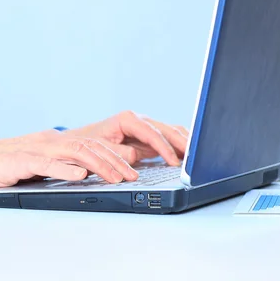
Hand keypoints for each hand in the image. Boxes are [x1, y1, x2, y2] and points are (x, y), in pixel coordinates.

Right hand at [0, 130, 139, 189]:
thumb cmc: (4, 168)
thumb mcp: (39, 168)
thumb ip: (60, 168)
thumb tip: (85, 173)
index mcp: (55, 143)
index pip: (92, 146)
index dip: (115, 157)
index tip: (132, 171)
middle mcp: (50, 142)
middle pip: (90, 146)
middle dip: (115, 162)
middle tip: (133, 177)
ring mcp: (36, 149)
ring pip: (75, 151)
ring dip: (99, 165)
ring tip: (116, 178)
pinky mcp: (20, 160)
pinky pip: (47, 163)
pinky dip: (65, 168)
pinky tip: (80, 175)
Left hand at [65, 111, 188, 165]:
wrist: (82, 141)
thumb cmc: (89, 143)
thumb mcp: (100, 149)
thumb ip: (117, 152)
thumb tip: (136, 155)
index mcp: (127, 119)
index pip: (151, 132)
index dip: (164, 147)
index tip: (174, 161)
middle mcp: (139, 120)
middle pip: (166, 129)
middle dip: (181, 143)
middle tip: (194, 158)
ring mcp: (145, 128)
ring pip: (171, 132)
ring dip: (184, 143)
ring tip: (198, 155)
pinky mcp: (149, 138)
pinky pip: (169, 139)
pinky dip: (180, 145)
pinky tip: (190, 153)